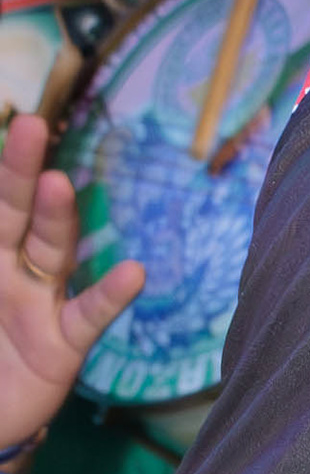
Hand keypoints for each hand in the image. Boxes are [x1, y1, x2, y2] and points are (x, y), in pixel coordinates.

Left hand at [0, 114, 143, 448]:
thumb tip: (61, 246)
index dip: (1, 173)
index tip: (14, 128)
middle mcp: (10, 271)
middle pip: (14, 214)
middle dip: (20, 172)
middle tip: (31, 127)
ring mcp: (39, 304)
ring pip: (49, 253)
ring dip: (56, 219)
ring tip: (56, 185)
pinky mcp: (62, 346)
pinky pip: (88, 317)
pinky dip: (110, 296)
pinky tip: (133, 274)